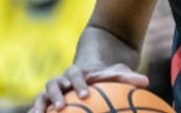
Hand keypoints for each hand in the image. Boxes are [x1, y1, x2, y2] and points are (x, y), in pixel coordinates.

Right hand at [30, 64, 147, 112]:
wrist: (89, 78)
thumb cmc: (104, 77)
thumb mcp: (116, 74)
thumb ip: (128, 77)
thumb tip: (145, 81)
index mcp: (77, 72)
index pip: (75, 74)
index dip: (79, 83)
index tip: (86, 93)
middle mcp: (61, 80)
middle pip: (54, 83)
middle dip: (56, 94)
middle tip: (61, 106)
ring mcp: (52, 92)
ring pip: (41, 95)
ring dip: (40, 105)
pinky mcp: (46, 102)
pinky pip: (38, 107)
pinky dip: (35, 112)